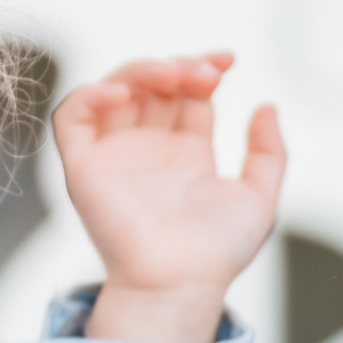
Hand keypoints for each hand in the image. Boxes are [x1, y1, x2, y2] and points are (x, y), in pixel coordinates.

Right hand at [53, 55, 284, 342]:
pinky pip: (71, 116)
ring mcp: (114, 155)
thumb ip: (270, 153)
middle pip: (153, 85)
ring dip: (141, 70)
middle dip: (178, 67)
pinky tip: (123, 94)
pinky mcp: (83, 165)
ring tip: (173, 76)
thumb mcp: (259, 198)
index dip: (204, 68)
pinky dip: (90, 94)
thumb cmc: (217, 253)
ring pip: (114, 89)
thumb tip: (266, 105)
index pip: (187, 94)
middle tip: (204, 74)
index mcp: (185, 155)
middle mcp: (148, 151)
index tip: (227, 61)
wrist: (180, 282)